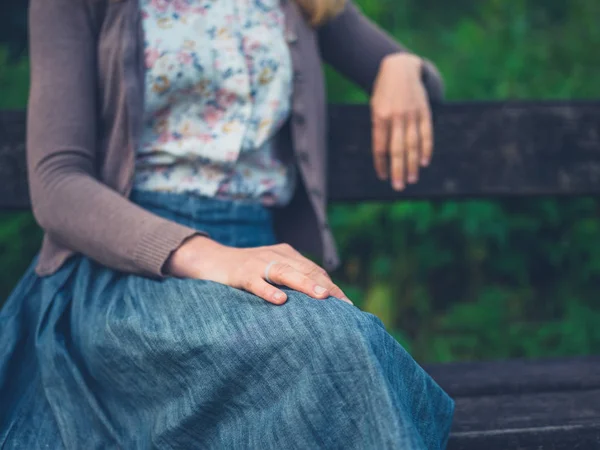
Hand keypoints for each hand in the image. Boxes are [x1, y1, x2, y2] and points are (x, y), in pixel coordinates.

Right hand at [164, 236, 351, 305]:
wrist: (209, 259)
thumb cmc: (244, 270)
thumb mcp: (270, 271)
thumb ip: (290, 280)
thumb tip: (316, 301)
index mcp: (286, 255)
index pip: (314, 270)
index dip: (331, 286)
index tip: (348, 304)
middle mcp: (276, 256)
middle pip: (306, 270)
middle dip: (327, 287)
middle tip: (344, 304)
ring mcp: (258, 263)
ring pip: (286, 273)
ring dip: (306, 285)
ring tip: (323, 297)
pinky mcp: (240, 273)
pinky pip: (256, 283)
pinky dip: (268, 291)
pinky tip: (280, 301)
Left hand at [370, 53, 432, 190]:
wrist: (400, 67)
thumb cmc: (383, 92)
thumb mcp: (375, 107)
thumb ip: (380, 128)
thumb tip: (385, 154)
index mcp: (380, 117)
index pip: (380, 147)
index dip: (381, 163)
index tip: (382, 177)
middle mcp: (396, 117)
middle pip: (397, 149)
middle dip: (398, 170)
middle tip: (398, 187)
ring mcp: (411, 114)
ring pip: (413, 144)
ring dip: (412, 164)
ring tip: (411, 179)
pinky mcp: (424, 111)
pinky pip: (426, 133)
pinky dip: (426, 148)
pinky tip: (424, 162)